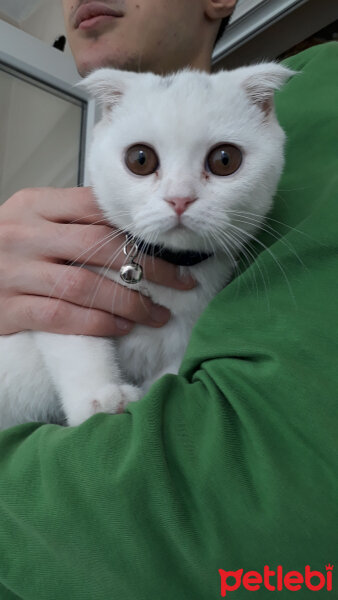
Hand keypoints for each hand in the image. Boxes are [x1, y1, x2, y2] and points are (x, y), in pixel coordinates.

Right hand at [0, 187, 194, 335]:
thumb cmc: (2, 248)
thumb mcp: (28, 221)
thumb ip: (68, 219)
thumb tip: (125, 226)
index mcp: (32, 205)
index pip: (94, 207)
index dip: (137, 227)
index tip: (170, 245)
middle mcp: (23, 235)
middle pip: (98, 246)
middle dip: (147, 266)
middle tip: (180, 281)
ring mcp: (13, 273)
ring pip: (83, 286)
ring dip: (128, 302)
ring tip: (157, 313)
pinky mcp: (7, 309)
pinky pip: (60, 317)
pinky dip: (96, 323)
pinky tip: (121, 327)